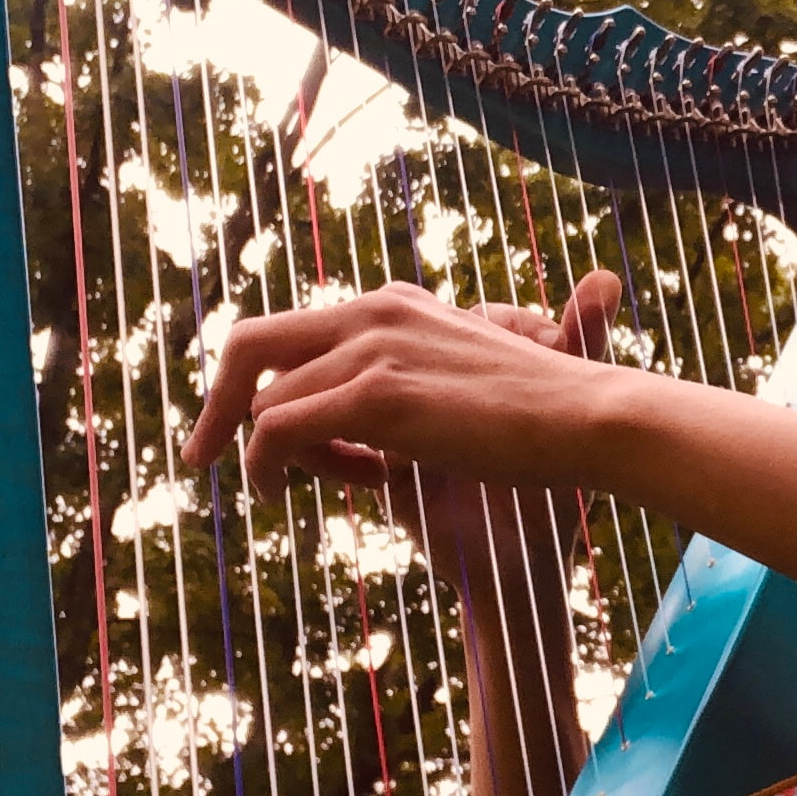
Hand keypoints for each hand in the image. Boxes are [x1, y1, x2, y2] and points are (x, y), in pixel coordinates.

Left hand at [181, 269, 623, 507]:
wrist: (595, 423)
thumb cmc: (543, 425)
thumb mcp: (458, 400)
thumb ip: (399, 404)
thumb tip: (359, 444)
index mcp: (395, 304)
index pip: (294, 333)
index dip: (271, 389)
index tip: (276, 447)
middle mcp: (375, 310)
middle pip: (250, 342)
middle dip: (218, 403)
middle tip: (201, 457)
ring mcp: (373, 347)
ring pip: (265, 400)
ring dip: (272, 456)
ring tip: (310, 489)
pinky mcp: (377, 395)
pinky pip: (279, 431)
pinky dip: (277, 469)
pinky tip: (322, 491)